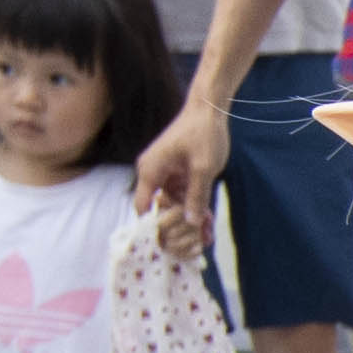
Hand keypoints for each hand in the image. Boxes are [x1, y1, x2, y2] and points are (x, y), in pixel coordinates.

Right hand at [138, 89, 230, 254]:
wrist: (210, 108)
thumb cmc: (203, 133)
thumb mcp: (204, 168)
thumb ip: (197, 197)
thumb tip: (192, 223)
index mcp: (150, 171)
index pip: (142, 207)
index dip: (155, 227)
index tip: (171, 244)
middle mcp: (152, 173)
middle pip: (159, 208)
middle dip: (178, 225)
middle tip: (198, 239)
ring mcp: (164, 172)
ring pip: (173, 203)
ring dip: (189, 217)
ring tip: (206, 234)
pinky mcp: (177, 172)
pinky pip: (182, 194)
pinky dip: (193, 205)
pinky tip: (208, 220)